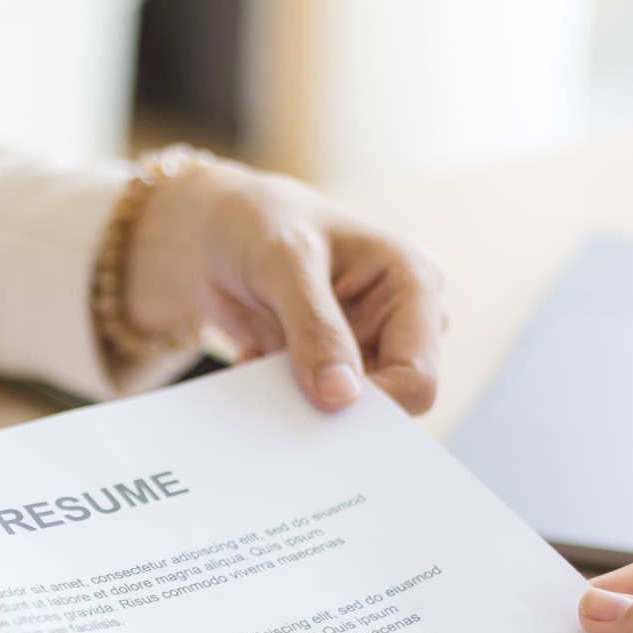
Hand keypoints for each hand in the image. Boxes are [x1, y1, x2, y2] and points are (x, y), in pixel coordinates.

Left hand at [126, 157, 444, 412]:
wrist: (215, 230)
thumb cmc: (258, 222)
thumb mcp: (285, 260)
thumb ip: (316, 326)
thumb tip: (342, 395)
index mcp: (413, 283)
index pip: (418, 374)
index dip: (375, 403)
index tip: (320, 405)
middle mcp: (399, 319)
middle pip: (391, 402)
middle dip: (337, 405)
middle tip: (283, 384)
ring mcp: (364, 346)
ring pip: (350, 410)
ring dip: (302, 399)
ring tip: (263, 357)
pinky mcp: (329, 365)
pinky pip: (314, 406)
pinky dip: (282, 394)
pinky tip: (255, 356)